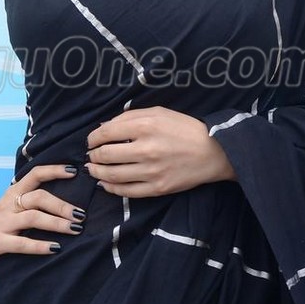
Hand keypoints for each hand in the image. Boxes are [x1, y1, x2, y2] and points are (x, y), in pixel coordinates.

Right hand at [0, 164, 85, 268]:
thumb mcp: (11, 207)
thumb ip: (30, 201)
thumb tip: (63, 200)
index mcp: (13, 194)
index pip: (35, 174)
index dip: (54, 170)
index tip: (74, 171)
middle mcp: (9, 205)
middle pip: (39, 197)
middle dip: (62, 205)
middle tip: (81, 215)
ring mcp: (2, 223)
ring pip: (33, 217)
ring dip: (56, 223)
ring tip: (75, 229)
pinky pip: (21, 243)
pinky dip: (40, 245)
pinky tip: (55, 248)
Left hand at [85, 106, 236, 198]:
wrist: (213, 151)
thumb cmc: (184, 128)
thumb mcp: (158, 112)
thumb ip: (129, 116)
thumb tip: (103, 127)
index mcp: (145, 126)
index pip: (106, 133)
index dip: (92, 138)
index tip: (91, 141)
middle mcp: (146, 149)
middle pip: (105, 155)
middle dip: (93, 156)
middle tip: (91, 156)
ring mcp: (151, 171)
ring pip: (112, 175)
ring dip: (97, 173)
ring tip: (93, 170)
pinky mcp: (158, 188)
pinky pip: (127, 192)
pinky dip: (111, 188)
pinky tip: (105, 184)